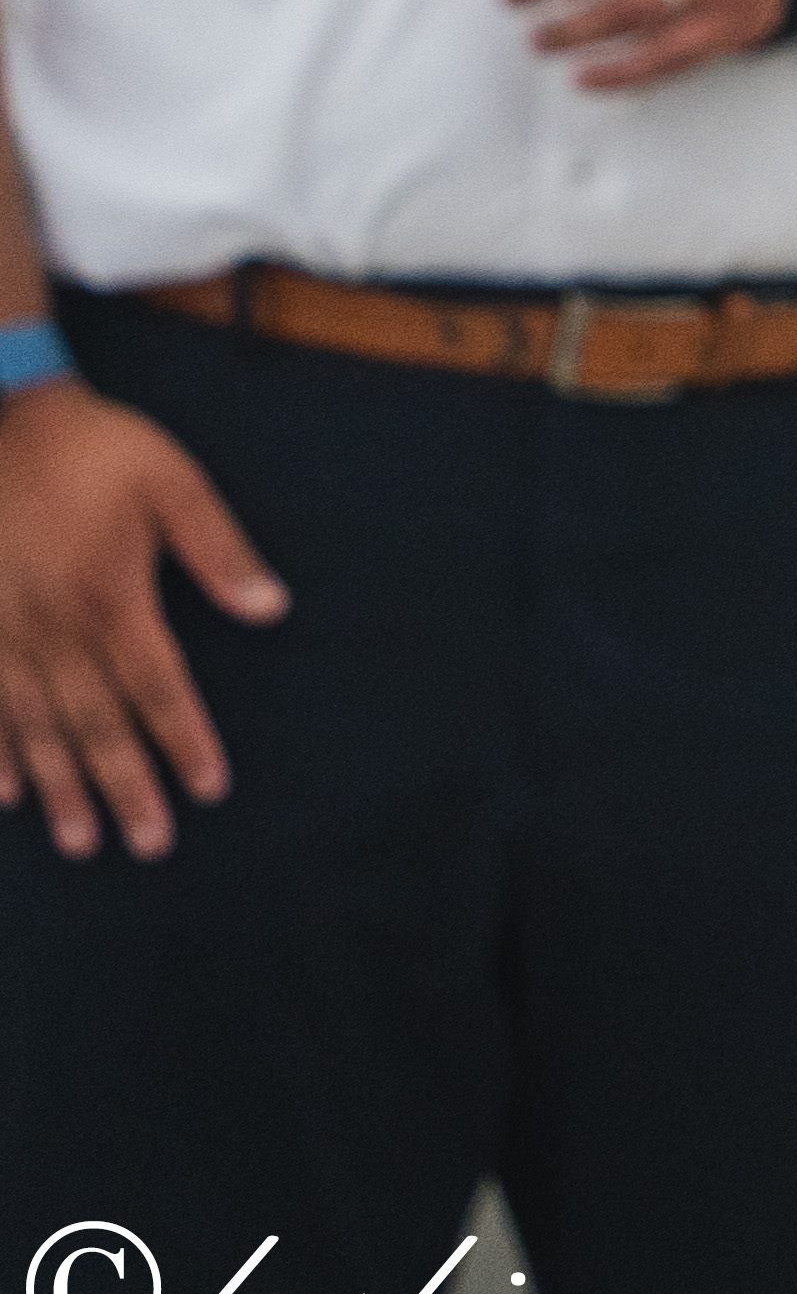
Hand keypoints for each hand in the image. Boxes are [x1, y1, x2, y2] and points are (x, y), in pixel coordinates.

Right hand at [0, 379, 285, 856]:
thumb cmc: (93, 448)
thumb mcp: (171, 481)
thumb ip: (219, 548)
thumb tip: (272, 609)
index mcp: (112, 598)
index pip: (158, 688)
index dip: (184, 741)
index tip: (208, 790)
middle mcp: (54, 630)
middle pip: (97, 725)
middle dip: (126, 788)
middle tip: (151, 845)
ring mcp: (0, 633)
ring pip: (35, 729)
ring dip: (61, 787)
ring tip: (83, 841)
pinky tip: (3, 796)